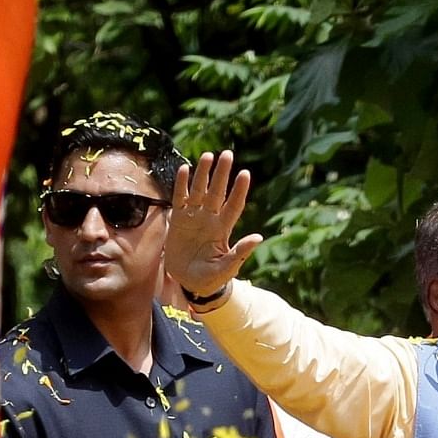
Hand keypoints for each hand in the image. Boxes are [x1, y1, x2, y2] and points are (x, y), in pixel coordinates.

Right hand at [165, 150, 262, 299]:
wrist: (189, 283)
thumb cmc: (211, 278)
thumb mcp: (226, 268)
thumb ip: (240, 253)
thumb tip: (259, 237)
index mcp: (223, 230)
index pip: (234, 205)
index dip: (239, 190)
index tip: (244, 173)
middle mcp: (210, 219)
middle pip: (217, 192)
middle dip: (222, 174)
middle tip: (227, 154)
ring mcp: (194, 218)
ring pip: (199, 191)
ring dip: (203, 174)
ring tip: (208, 155)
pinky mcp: (178, 221)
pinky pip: (180, 199)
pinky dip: (181, 185)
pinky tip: (184, 169)